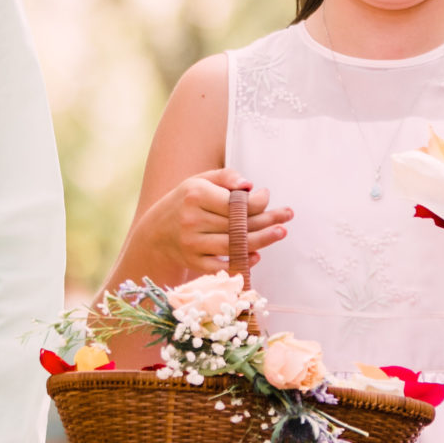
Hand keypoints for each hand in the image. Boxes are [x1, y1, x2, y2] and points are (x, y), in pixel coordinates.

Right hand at [128, 171, 291, 284]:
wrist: (156, 232)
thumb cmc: (186, 202)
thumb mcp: (200, 181)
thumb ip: (226, 177)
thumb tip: (249, 185)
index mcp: (195, 195)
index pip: (234, 202)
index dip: (256, 201)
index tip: (267, 196)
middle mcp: (192, 219)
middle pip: (237, 224)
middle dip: (267, 220)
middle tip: (287, 216)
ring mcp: (192, 243)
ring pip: (234, 245)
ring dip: (261, 240)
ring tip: (280, 232)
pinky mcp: (193, 262)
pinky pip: (222, 265)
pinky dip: (241, 261)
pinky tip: (256, 255)